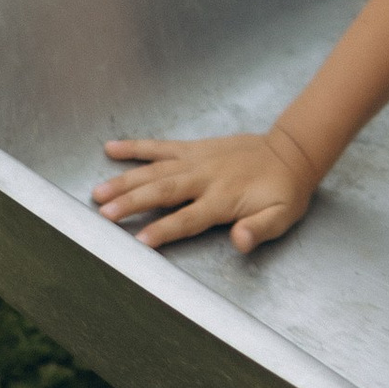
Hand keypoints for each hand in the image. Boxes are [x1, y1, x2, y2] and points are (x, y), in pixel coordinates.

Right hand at [93, 129, 318, 253]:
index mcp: (223, 198)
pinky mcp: (193, 147)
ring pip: (154, 169)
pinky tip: (111, 149)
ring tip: (98, 192)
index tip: (139, 241)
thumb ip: (259, 229)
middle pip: (162, 190)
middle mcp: (205, 176)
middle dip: (131, 202)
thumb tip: (240, 241)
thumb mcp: (282, 216)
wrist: (290, 152)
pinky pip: (160, 147)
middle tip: (104, 214)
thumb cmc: (284, 191)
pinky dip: (135, 147)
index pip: (188, 217)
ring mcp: (196, 159)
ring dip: (125, 180)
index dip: (164, 229)